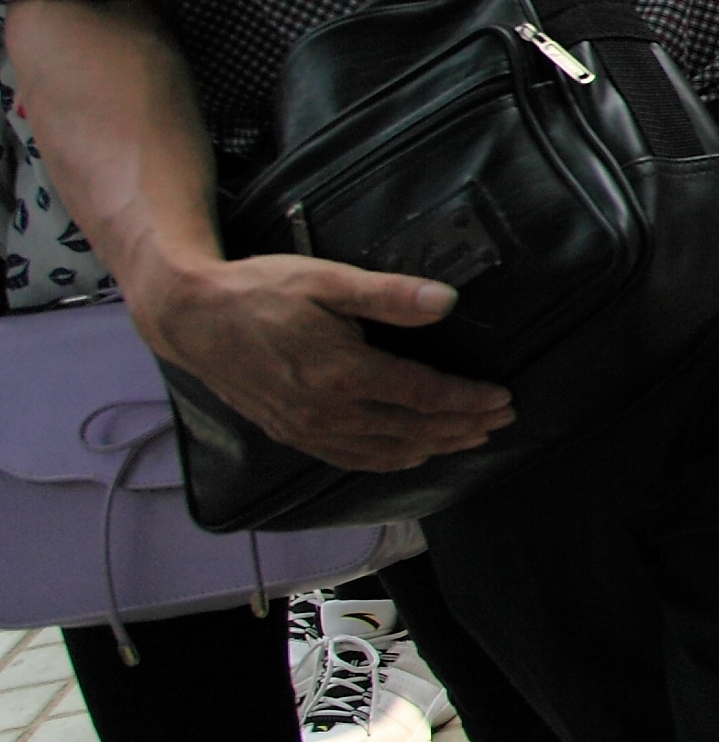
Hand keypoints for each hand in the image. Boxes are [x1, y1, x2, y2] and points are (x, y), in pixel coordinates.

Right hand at [126, 258, 513, 472]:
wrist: (193, 318)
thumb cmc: (260, 291)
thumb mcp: (328, 281)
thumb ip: (389, 295)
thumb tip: (446, 302)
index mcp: (343, 374)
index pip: (424, 396)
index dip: (468, 401)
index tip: (503, 399)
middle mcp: (328, 412)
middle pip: (413, 431)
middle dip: (462, 427)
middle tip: (500, 420)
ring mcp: (307, 429)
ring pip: (385, 453)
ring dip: (433, 448)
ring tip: (468, 438)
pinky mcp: (290, 434)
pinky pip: (351, 459)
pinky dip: (390, 461)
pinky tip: (410, 454)